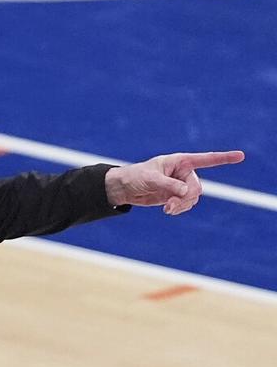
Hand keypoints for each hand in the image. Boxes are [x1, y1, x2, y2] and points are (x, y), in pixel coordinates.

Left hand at [104, 151, 244, 213]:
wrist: (125, 188)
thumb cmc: (136, 177)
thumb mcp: (151, 179)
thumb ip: (170, 185)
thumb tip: (187, 192)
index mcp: (180, 161)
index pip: (205, 159)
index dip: (223, 158)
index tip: (241, 156)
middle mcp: (184, 172)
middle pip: (197, 187)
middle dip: (187, 197)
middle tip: (170, 205)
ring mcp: (181, 184)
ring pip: (193, 197)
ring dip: (183, 205)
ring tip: (167, 209)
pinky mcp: (177, 195)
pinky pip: (187, 203)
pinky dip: (180, 208)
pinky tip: (169, 210)